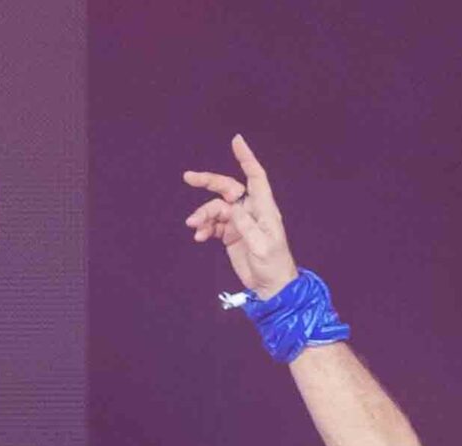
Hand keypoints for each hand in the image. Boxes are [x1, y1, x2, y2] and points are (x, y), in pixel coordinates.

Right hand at [182, 134, 298, 298]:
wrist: (270, 288)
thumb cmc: (274, 266)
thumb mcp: (262, 246)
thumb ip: (246, 226)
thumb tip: (232, 207)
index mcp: (264, 209)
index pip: (256, 177)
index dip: (246, 159)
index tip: (236, 141)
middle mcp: (251, 211)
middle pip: (227, 188)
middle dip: (208, 182)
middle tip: (188, 178)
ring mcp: (239, 222)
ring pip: (216, 208)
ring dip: (202, 215)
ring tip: (194, 226)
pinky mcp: (230, 235)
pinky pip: (213, 224)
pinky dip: (204, 228)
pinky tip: (200, 237)